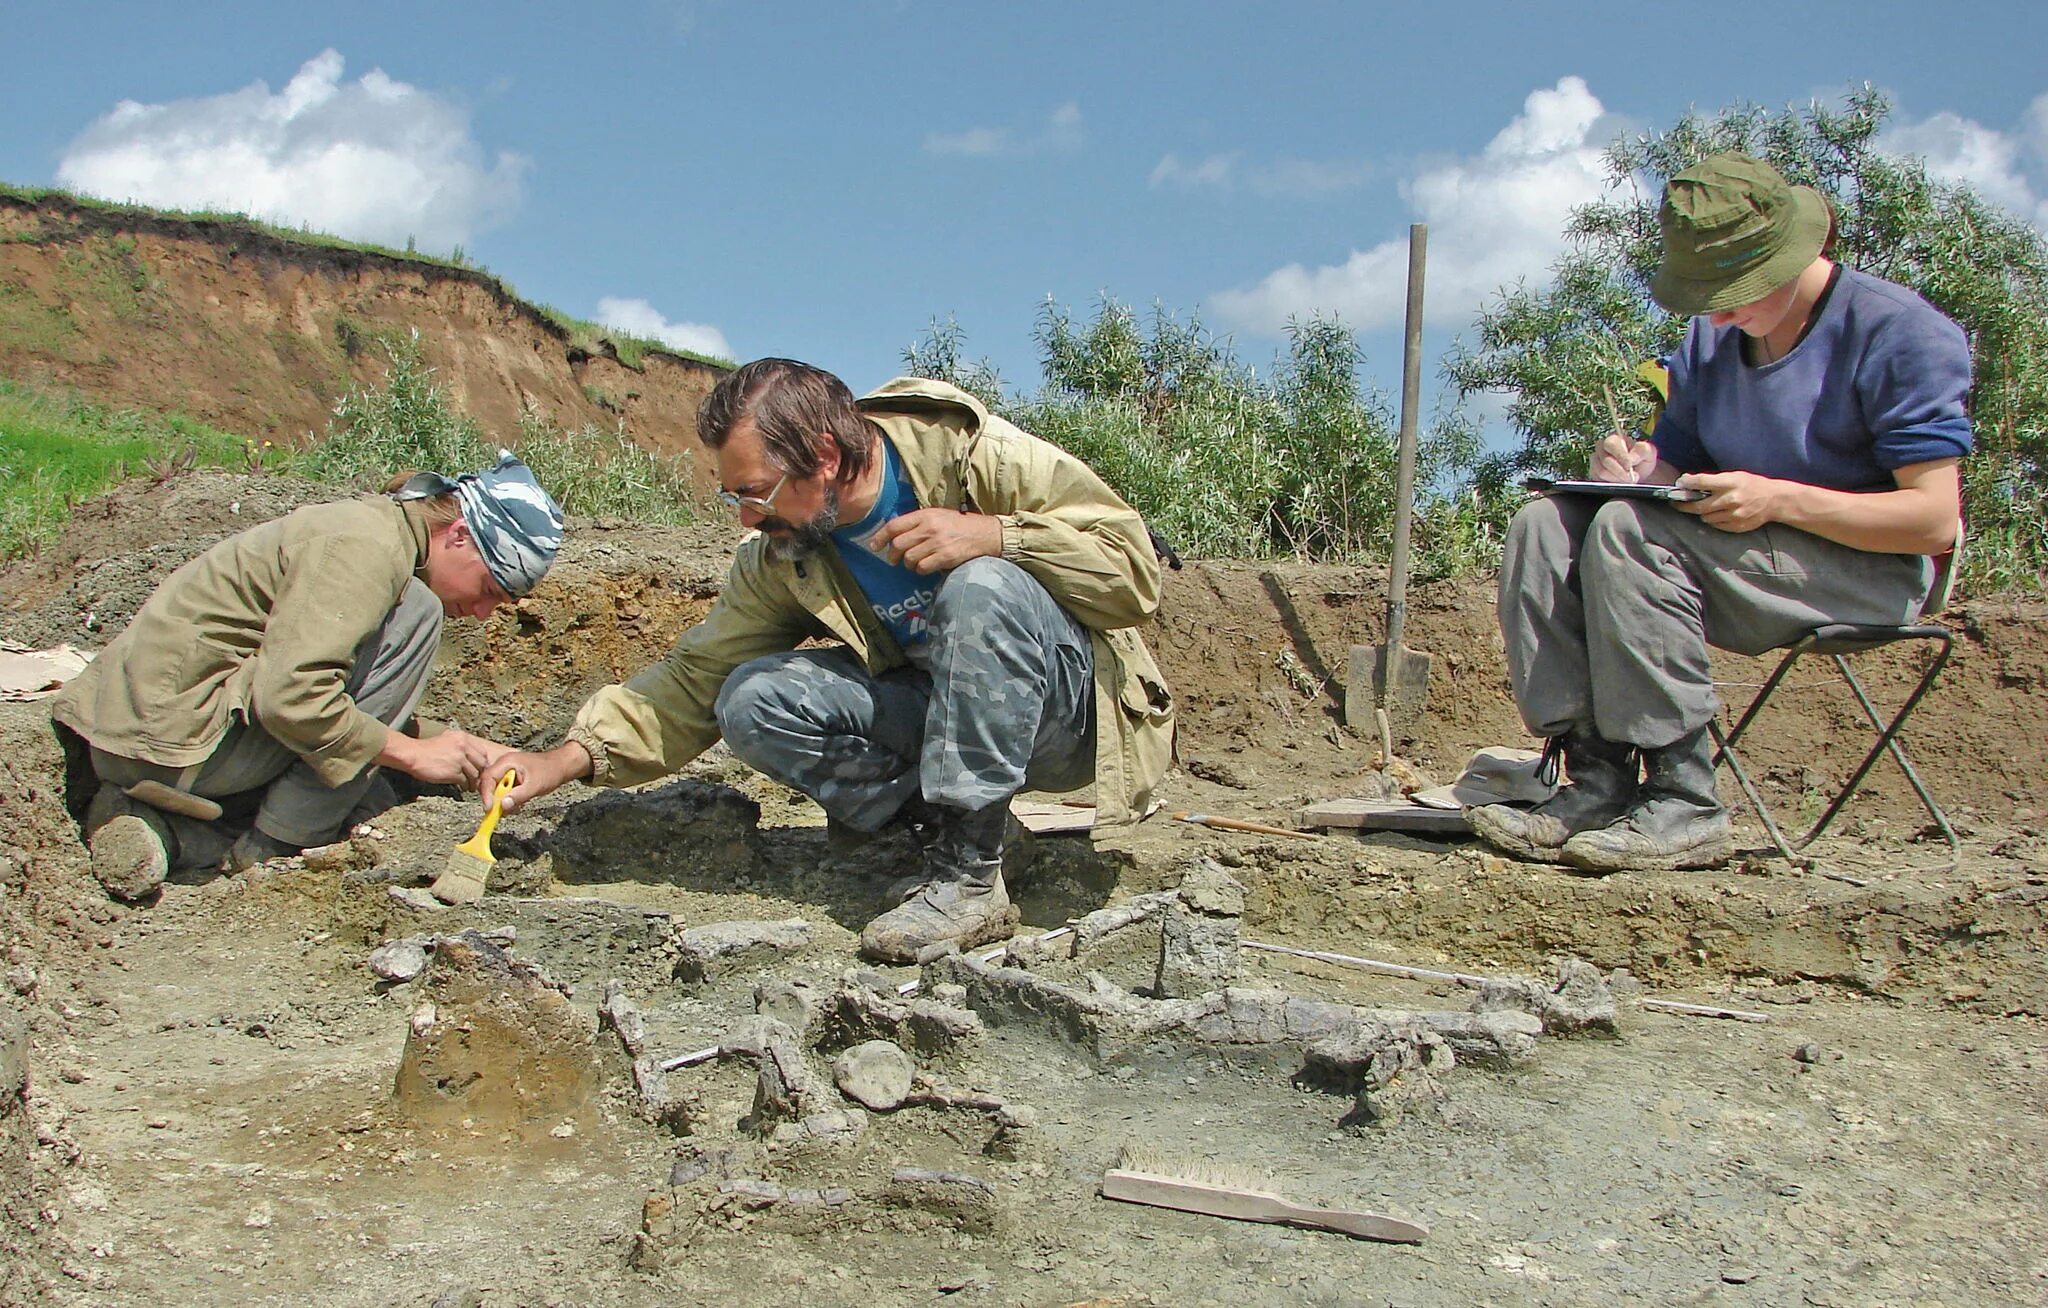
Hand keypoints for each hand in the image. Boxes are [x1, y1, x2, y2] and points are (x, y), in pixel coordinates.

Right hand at [379, 727, 497, 787]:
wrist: (412, 754)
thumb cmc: (426, 749)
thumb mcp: (446, 738)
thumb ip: (460, 744)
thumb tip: (470, 754)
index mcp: (462, 737)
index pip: (482, 751)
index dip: (481, 761)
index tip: (478, 767)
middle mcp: (463, 746)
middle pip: (481, 763)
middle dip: (479, 772)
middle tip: (476, 778)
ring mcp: (459, 759)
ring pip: (474, 773)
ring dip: (472, 781)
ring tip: (469, 785)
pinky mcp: (454, 772)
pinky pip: (464, 781)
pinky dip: (463, 785)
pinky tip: (460, 786)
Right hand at [481, 742, 591, 812]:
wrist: (561, 766)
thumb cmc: (550, 771)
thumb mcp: (535, 785)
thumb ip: (519, 796)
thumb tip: (502, 806)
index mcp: (506, 762)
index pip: (487, 778)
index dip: (486, 794)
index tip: (489, 808)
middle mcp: (503, 766)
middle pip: (488, 785)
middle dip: (495, 799)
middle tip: (503, 810)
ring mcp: (507, 772)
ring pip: (496, 790)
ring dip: (503, 801)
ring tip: (517, 805)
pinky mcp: (511, 779)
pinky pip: (504, 791)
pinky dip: (509, 800)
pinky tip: (520, 802)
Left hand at [865, 508, 1002, 573]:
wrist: (985, 534)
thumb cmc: (959, 525)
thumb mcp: (937, 516)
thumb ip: (917, 522)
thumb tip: (894, 534)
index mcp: (924, 515)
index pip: (894, 526)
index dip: (880, 537)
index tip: (874, 546)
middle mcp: (929, 528)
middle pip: (898, 545)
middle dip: (893, 555)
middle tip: (894, 560)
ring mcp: (937, 543)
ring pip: (909, 558)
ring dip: (909, 564)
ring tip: (916, 563)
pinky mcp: (945, 557)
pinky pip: (922, 568)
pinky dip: (921, 570)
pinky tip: (927, 567)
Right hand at [1589, 434, 1658, 483]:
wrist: (1638, 473)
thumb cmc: (1642, 461)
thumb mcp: (1649, 452)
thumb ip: (1642, 450)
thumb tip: (1631, 458)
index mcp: (1614, 438)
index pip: (1611, 444)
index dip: (1620, 456)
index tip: (1629, 466)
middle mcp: (1601, 447)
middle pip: (1605, 460)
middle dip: (1620, 471)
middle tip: (1632, 478)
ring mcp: (1596, 460)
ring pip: (1601, 471)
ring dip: (1616, 478)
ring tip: (1628, 480)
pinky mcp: (1593, 473)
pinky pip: (1598, 479)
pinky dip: (1611, 483)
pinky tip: (1620, 482)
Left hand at [1675, 470, 1784, 532]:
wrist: (1775, 500)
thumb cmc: (1752, 485)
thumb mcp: (1735, 476)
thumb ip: (1713, 479)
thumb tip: (1687, 480)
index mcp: (1731, 483)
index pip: (1702, 482)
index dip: (1687, 484)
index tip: (1679, 484)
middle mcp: (1731, 499)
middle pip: (1699, 505)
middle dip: (1684, 505)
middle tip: (1677, 503)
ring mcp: (1734, 515)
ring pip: (1706, 517)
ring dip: (1701, 513)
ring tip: (1704, 507)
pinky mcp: (1737, 526)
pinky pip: (1716, 525)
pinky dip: (1713, 520)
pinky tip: (1718, 514)